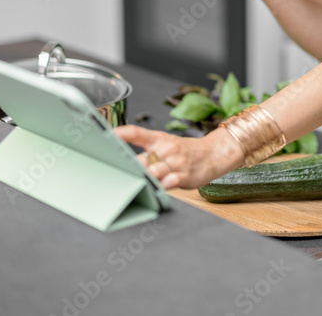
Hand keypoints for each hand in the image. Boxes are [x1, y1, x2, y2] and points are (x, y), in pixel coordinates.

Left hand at [113, 125, 243, 189]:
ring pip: (153, 171)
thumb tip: (124, 158)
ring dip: (144, 178)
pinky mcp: (184, 175)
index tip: (107, 135)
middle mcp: (166, 149)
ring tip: (135, 183)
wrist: (213, 153)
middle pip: (141, 158)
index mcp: (159, 139)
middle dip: (130, 167)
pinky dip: (161, 186)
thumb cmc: (186, 151)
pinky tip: (157, 188)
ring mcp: (175, 162)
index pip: (137, 133)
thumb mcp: (166, 144)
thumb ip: (147, 151)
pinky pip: (169, 181)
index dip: (121, 133)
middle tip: (117, 172)